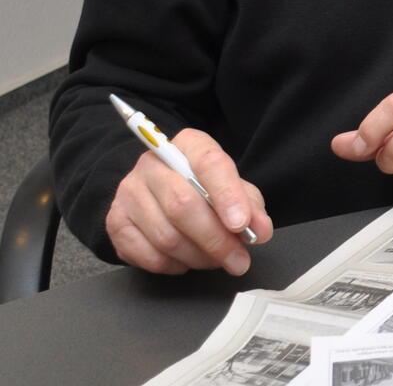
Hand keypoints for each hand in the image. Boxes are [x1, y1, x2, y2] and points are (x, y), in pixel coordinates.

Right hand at [105, 129, 272, 274]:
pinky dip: (174, 266)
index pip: (209, 163)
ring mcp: (129, 193)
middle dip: (216, 240)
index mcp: (189, 145)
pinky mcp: (116, 222)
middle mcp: (153, 164)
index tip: (241, 225)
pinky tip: (187, 262)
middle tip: (238, 260)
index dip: (227, 196)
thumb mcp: (233, 188)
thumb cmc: (203, 188)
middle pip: (182, 205)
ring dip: (198, 257)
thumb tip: (259, 231)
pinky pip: (147, 255)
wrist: (158, 191)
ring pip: (165, 236)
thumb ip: (250, 207)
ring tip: (216, 261)